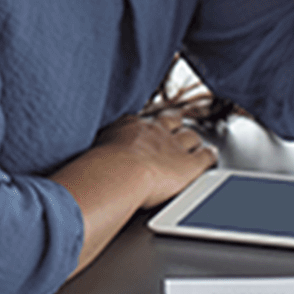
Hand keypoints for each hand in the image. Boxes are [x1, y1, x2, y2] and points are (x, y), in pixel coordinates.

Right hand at [93, 110, 216, 208]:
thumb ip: (93, 151)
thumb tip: (83, 161)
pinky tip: (210, 157)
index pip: (143, 121)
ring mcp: (174, 146)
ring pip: (190, 137)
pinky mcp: (191, 164)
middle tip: (174, 131)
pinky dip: (209, 156)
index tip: (146, 130)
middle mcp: (155, 131)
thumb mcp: (92, 150)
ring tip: (193, 146)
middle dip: (174, 126)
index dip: (148, 126)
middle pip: (171, 122)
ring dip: (192, 142)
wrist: (120, 172)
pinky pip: (206, 156)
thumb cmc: (101, 166)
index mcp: (130, 125)